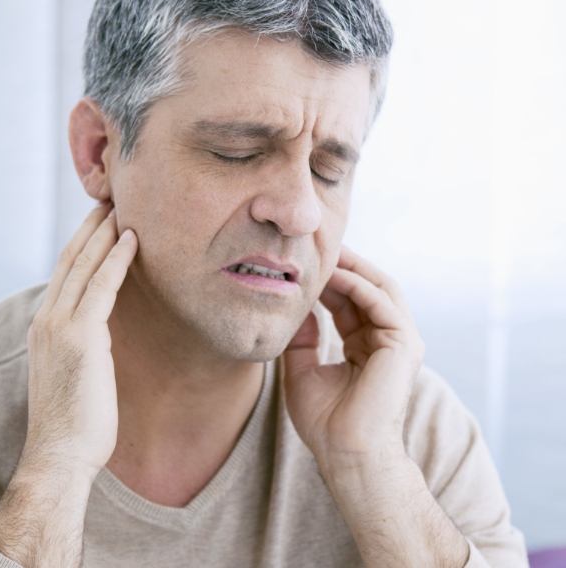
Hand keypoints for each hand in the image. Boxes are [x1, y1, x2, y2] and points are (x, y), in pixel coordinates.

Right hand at [20, 203, 137, 480]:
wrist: (59, 455)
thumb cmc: (73, 419)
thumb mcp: (73, 370)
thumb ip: (83, 341)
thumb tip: (102, 326)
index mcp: (44, 325)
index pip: (64, 272)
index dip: (81, 243)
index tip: (99, 221)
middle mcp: (47, 318)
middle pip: (71, 259)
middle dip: (91, 227)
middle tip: (109, 200)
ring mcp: (60, 325)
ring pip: (85, 265)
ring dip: (105, 234)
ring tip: (122, 208)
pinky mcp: (80, 336)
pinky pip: (102, 286)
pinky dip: (118, 260)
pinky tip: (132, 240)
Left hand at [283, 245, 424, 470]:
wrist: (346, 455)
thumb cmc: (325, 422)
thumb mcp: (301, 371)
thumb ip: (302, 339)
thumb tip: (296, 308)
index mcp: (365, 345)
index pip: (349, 300)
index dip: (327, 279)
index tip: (302, 261)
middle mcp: (386, 339)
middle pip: (366, 287)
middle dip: (342, 264)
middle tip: (314, 244)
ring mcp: (399, 340)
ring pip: (378, 287)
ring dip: (350, 267)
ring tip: (323, 250)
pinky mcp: (404, 343)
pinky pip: (380, 301)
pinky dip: (356, 284)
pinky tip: (331, 274)